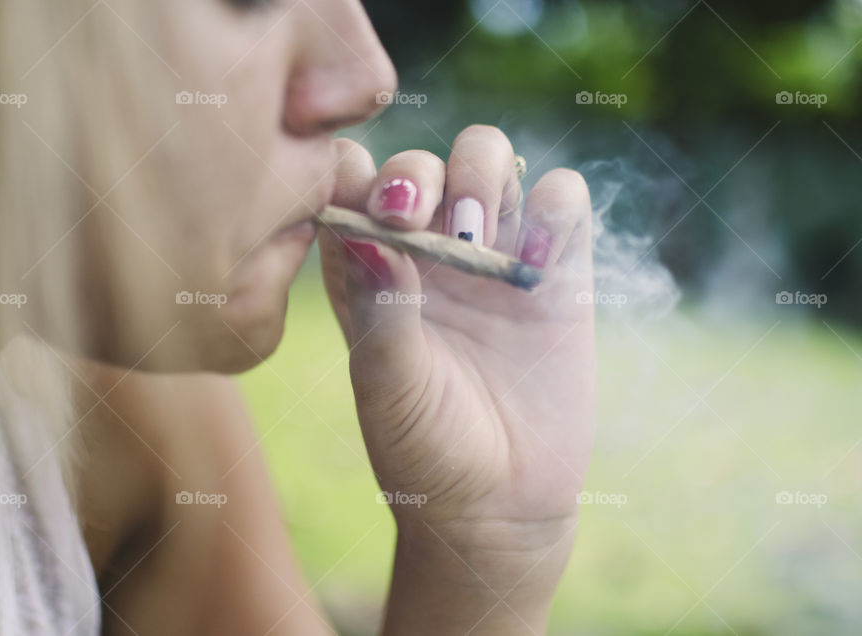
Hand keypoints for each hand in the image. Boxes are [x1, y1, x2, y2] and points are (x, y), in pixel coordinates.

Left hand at [319, 126, 594, 629]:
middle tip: (416, 218)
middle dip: (418, 173)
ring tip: (479, 237)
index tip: (362, 206)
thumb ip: (380, 305)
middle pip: (421, 161)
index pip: (350, 181)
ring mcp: (495, 256)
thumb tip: (365, 228)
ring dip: (481, 174)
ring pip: (489, 157)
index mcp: (369, 270)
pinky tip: (537, 262)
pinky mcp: (557, 270)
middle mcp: (429, 252)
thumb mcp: (388, 385)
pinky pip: (563, 197)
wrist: (499, 506)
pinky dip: (555, 206)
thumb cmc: (425, 452)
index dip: (351, 173)